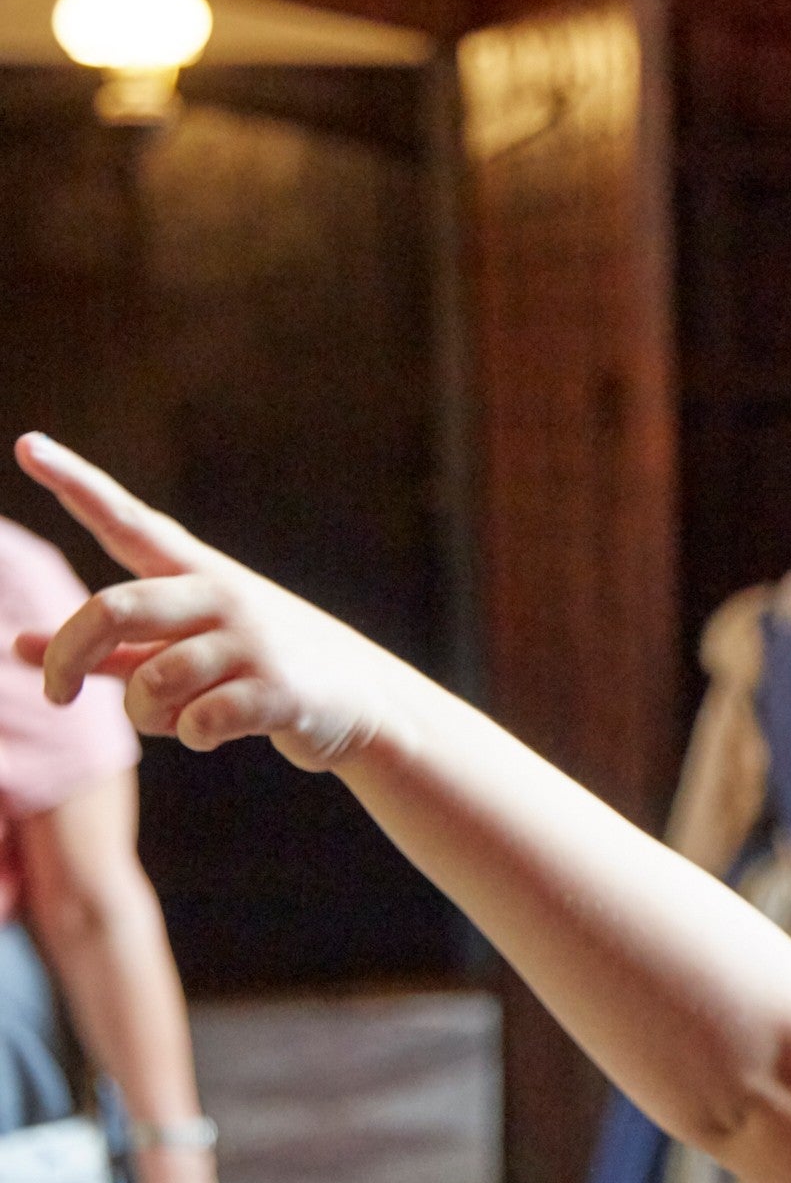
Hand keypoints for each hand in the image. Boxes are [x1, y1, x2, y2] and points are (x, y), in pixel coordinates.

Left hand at [10, 434, 398, 769]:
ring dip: (145, 715)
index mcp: (194, 575)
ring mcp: (253, 640)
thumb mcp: (181, 650)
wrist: (364, 703)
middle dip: (68, 657)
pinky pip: (199, 722)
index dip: (75, 484)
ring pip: (150, 682)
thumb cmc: (258, 669)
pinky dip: (193, 736)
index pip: (127, 521)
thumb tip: (16, 646)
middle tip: (55, 694)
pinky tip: (216, 730)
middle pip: (113, 608)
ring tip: (174, 720)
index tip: (28, 446)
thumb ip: (105, 650)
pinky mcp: (278, 689)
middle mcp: (221, 594)